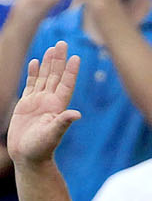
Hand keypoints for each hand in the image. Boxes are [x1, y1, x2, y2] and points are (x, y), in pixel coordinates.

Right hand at [8, 41, 81, 165]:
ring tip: (52, 48)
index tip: (76, 57)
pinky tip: (36, 62)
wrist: (28, 158)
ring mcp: (38, 102)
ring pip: (44, 78)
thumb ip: (63, 123)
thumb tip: (76, 114)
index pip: (66, 85)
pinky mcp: (26, 105)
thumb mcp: (52, 135)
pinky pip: (31, 85)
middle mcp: (49, 102)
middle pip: (56, 76)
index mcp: (57, 107)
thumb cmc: (41, 149)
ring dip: (48, 63)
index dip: (71, 71)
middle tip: (63, 43)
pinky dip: (33, 73)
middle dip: (59, 60)